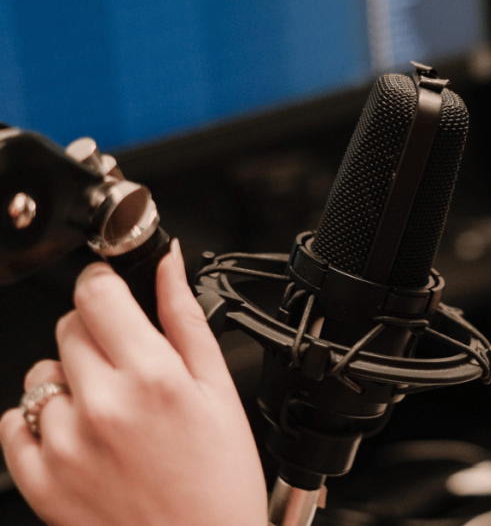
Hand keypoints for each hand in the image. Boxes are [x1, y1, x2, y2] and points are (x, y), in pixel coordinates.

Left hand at [0, 240, 267, 525]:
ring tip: (111, 415)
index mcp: (152, 375)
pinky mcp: (38, 479)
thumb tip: (168, 262)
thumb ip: (185, 318)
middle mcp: (102, 405)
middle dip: (96, 335)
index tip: (115, 295)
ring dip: (70, 382)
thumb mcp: (219, 390)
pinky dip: (40, 423)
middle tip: (130, 372)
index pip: (97, 292)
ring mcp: (64, 444)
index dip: (106, 284)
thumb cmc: (219, 479)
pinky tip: (83, 439)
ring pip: (41, 375)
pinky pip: (13, 424)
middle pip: (68, 328)